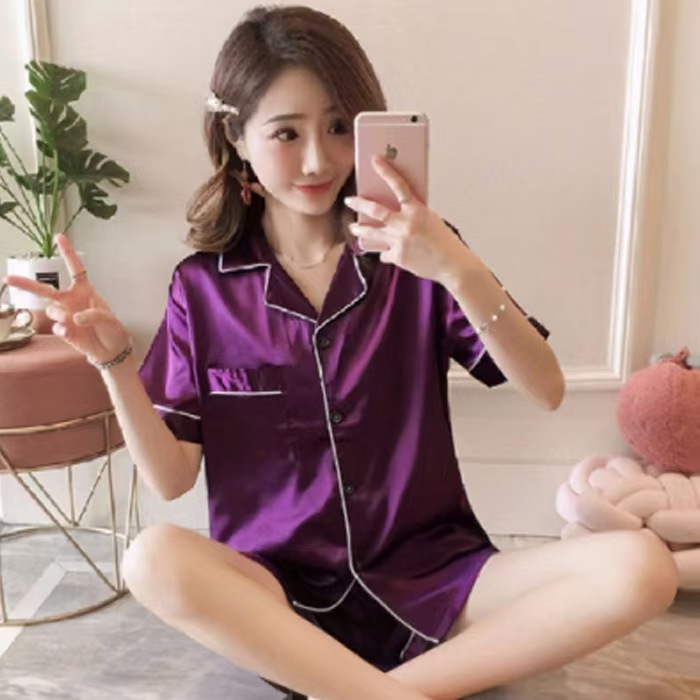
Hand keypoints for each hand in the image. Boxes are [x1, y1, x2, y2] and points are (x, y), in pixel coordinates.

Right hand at [2, 234, 130, 363]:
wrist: (111, 351)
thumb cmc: (113, 330)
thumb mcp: (109, 319)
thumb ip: (94, 315)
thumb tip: (75, 317)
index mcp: (85, 291)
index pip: (75, 269)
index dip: (68, 253)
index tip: (59, 237)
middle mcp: (71, 301)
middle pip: (46, 289)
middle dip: (26, 284)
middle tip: (8, 278)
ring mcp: (65, 316)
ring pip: (51, 310)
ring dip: (60, 315)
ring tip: (75, 322)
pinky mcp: (63, 331)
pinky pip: (56, 327)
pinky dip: (62, 329)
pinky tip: (70, 332)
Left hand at [344, 155, 473, 285]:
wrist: (451, 264)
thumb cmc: (445, 242)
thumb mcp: (431, 219)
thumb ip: (413, 213)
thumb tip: (397, 211)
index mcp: (417, 211)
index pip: (399, 186)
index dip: (386, 172)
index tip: (375, 160)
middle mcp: (406, 224)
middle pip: (376, 210)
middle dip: (359, 204)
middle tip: (350, 200)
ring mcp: (399, 241)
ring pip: (372, 232)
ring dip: (360, 229)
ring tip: (354, 227)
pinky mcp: (397, 257)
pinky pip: (384, 253)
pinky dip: (387, 252)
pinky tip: (391, 253)